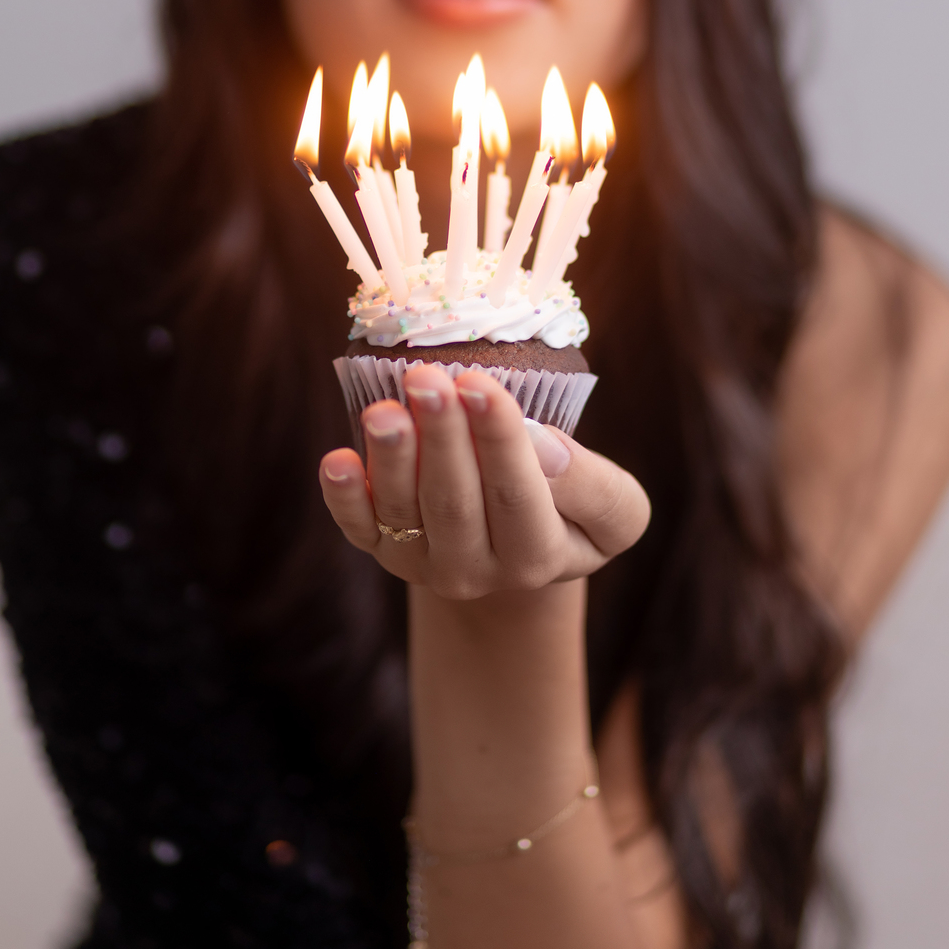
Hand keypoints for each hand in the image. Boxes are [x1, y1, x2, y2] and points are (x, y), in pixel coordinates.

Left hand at [318, 365, 649, 596]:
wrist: (518, 548)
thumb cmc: (572, 508)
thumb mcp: (613, 507)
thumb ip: (594, 487)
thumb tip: (546, 449)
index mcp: (539, 556)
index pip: (518, 495)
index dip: (498, 439)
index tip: (479, 384)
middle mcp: (477, 570)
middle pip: (454, 502)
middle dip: (440, 437)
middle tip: (425, 378)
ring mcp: (424, 563)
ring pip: (402, 512)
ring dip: (390, 458)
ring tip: (383, 409)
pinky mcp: (384, 550)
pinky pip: (359, 528)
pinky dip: (343, 498)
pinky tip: (335, 460)